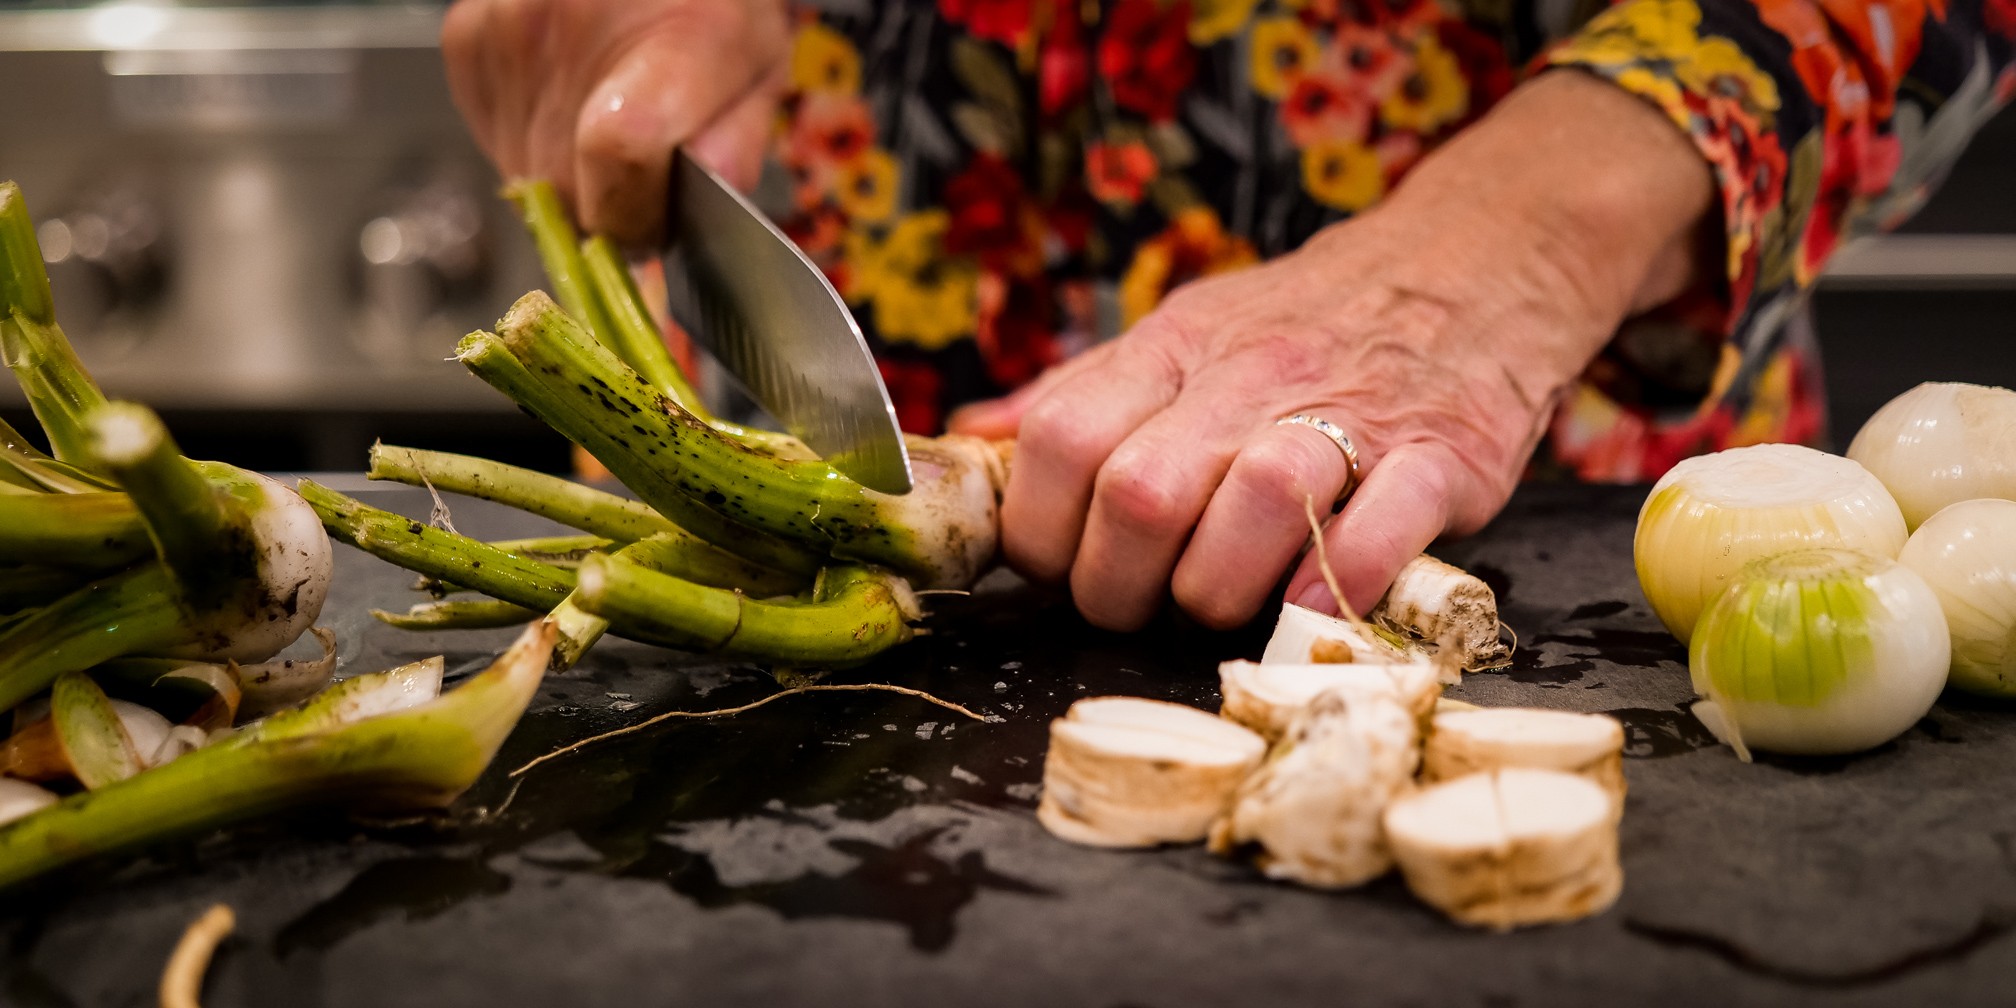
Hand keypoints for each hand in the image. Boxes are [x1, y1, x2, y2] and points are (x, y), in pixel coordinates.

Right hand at [441, 0, 789, 244]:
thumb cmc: (707, 8)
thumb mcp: (756, 69)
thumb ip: (733, 146)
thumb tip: (683, 215)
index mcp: (672, 39)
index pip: (620, 153)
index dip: (635, 213)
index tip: (654, 220)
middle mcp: (572, 28)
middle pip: (569, 188)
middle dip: (607, 205)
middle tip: (641, 166)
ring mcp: (510, 32)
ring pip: (527, 174)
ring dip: (567, 176)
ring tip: (605, 119)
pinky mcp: (468, 40)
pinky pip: (494, 139)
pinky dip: (532, 142)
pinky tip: (568, 103)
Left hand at [952, 71, 1713, 630]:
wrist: (1478, 260)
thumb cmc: (1312, 322)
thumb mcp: (1185, 334)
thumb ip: (1083, 395)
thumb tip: (971, 443)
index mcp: (1178, 348)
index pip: (1061, 439)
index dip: (1041, 529)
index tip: (1064, 566)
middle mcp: (1255, 377)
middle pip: (1142, 493)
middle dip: (1122, 584)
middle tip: (1142, 604)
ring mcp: (1354, 415)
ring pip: (1255, 503)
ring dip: (1220, 587)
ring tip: (1225, 602)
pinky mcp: (1444, 457)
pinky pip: (1381, 531)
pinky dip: (1336, 584)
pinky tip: (1312, 605)